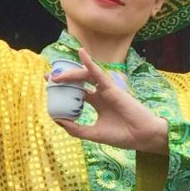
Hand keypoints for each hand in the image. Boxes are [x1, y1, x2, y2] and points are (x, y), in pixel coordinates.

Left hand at [52, 49, 168, 153]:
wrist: (141, 137)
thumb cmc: (122, 135)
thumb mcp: (94, 134)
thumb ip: (76, 129)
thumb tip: (57, 120)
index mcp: (97, 103)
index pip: (78, 92)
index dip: (64, 88)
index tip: (49, 87)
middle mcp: (101, 94)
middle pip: (79, 81)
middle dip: (64, 78)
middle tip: (48, 77)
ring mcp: (106, 89)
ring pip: (86, 76)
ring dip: (71, 74)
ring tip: (56, 77)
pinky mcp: (112, 88)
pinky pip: (99, 73)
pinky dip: (90, 63)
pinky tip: (81, 53)